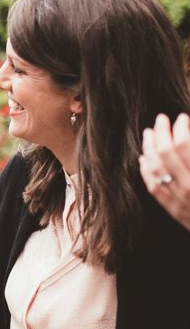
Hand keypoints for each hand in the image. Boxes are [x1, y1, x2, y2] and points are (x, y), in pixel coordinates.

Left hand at [139, 113, 189, 230]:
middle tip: (160, 119)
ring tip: (149, 134)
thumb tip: (188, 135)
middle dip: (162, 133)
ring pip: (155, 170)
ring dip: (149, 149)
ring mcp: (180, 200)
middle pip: (166, 154)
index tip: (182, 117)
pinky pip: (153, 188)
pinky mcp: (174, 210)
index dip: (181, 128)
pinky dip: (146, 172)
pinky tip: (143, 159)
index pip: (184, 145)